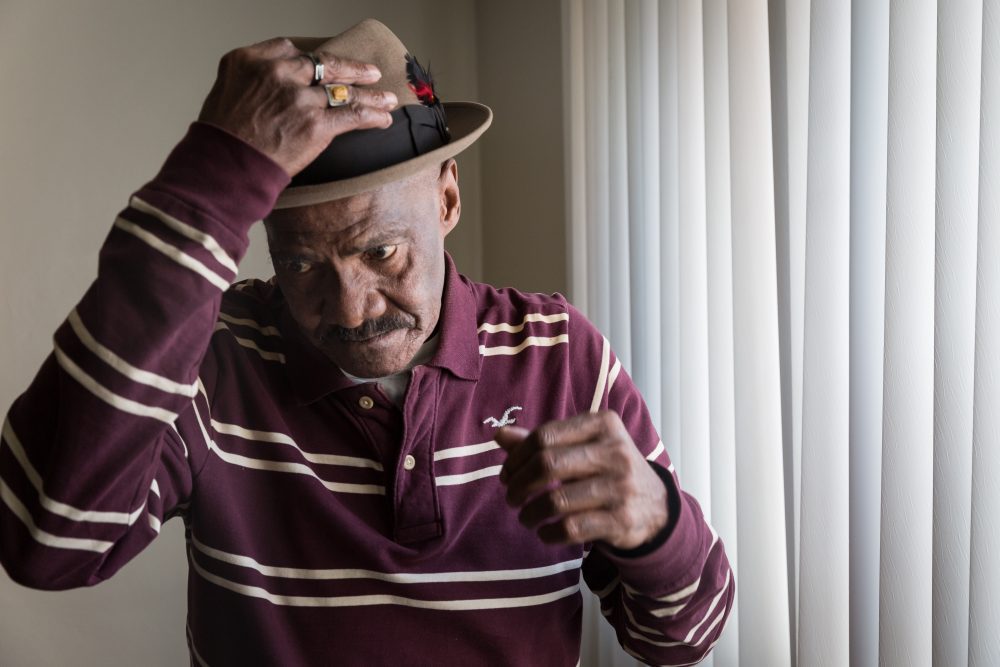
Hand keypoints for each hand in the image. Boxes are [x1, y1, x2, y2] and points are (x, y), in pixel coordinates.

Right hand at [197, 37, 397, 175]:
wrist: (224, 168)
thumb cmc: (221, 138)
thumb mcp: (226, 92)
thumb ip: (253, 81)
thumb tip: (273, 85)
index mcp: (252, 60)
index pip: (291, 50)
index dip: (311, 59)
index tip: (324, 65)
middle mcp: (278, 73)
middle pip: (324, 65)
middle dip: (351, 69)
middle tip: (370, 72)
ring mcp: (299, 98)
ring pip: (344, 90)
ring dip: (370, 94)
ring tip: (386, 97)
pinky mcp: (316, 125)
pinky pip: (353, 115)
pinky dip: (373, 116)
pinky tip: (384, 118)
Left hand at [497, 411, 668, 550]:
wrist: (656, 506)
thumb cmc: (608, 470)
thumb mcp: (583, 447)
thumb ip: (543, 442)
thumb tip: (500, 434)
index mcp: (603, 425)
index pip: (545, 436)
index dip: (517, 458)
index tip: (506, 474)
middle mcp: (616, 452)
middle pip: (548, 464)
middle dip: (519, 484)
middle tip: (511, 497)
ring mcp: (621, 487)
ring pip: (557, 500)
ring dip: (530, 513)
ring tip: (525, 517)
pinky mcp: (622, 520)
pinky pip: (572, 529)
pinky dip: (549, 534)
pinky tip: (545, 533)